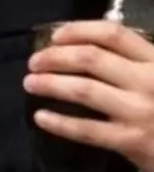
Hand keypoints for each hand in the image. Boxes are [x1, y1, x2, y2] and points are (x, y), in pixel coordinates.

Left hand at [25, 20, 153, 171]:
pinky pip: (87, 130)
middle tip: (33, 62)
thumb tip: (87, 46)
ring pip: (84, 90)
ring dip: (50, 84)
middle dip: (55, 57)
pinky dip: (59, 122)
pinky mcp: (132, 141)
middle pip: (90, 58)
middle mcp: (148, 80)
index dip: (78, 30)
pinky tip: (41, 117)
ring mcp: (140, 111)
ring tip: (30, 83)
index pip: (112, 34)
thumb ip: (136, 61)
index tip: (54, 36)